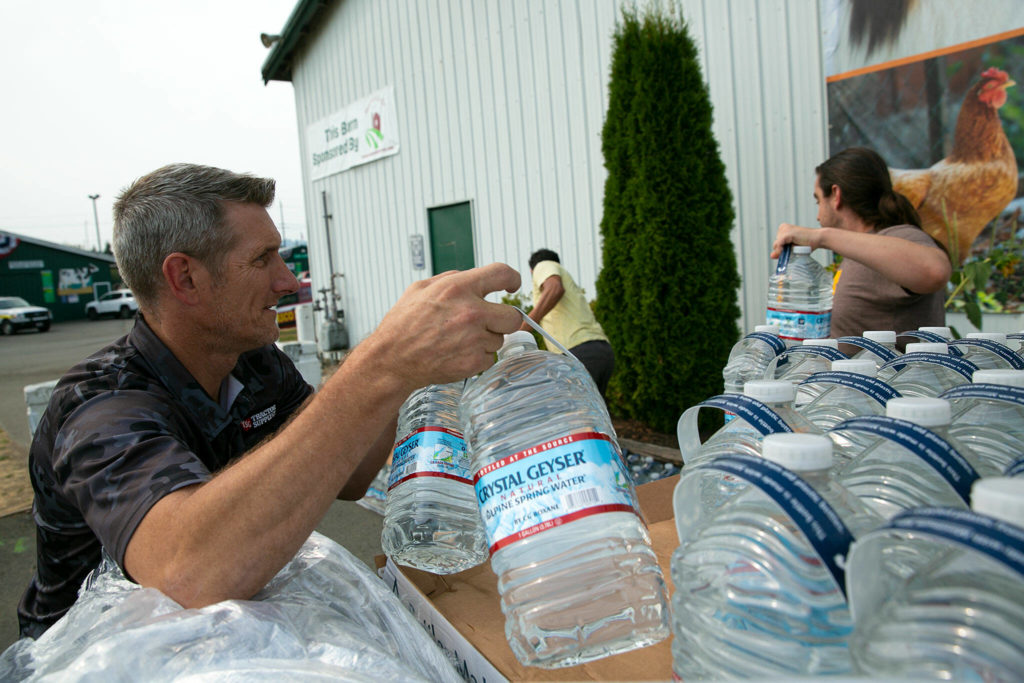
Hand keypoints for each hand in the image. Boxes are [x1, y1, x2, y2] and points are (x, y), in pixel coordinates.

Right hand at [369, 263, 521, 387]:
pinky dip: (477, 357)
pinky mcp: (473, 362)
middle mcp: (471, 312)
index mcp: (458, 288)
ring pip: (499, 339)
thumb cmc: (403, 325)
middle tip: (488, 321)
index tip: (512, 285)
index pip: (502, 273)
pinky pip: (489, 358)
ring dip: (485, 339)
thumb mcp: (420, 288)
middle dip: (503, 319)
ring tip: (459, 339)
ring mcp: (474, 339)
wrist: (392, 360)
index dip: (512, 279)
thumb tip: (474, 277)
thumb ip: (451, 278)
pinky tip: (457, 353)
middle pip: (512, 316)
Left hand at [771, 223, 822, 257]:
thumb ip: (781, 251)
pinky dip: (780, 250)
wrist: (818, 239)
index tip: (791, 250)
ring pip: (776, 245)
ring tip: (796, 247)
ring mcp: (785, 230)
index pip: (777, 243)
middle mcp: (783, 227)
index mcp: (784, 229)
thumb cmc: (807, 244)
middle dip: (783, 250)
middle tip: (795, 248)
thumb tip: (771, 256)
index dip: (782, 249)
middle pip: (775, 244)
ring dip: (784, 250)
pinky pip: (778, 244)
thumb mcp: (792, 248)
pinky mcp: (787, 234)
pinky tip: (785, 252)